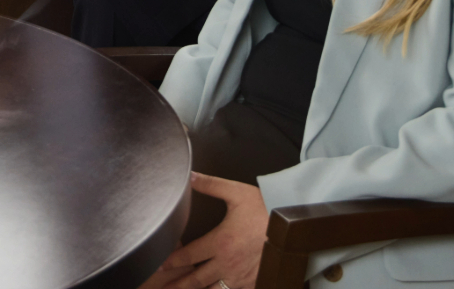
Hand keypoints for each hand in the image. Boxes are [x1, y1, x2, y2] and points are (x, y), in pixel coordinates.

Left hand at [138, 174, 268, 288]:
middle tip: (164, 286)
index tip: (160, 263)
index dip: (172, 260)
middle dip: (178, 284)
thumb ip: (211, 185)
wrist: (293, 226)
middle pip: (196, 279)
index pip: (188, 255)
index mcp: (220, 242)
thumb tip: (190, 176)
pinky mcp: (253, 282)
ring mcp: (241, 276)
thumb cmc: (265, 208)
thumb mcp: (237, 192)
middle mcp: (227, 263)